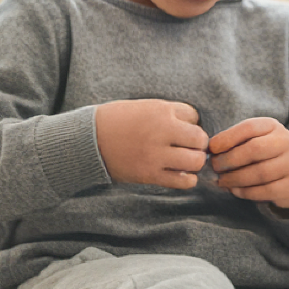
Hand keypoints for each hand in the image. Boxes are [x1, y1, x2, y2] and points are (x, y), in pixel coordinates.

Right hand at [93, 99, 209, 188]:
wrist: (88, 141)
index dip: (190, 123)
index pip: (194, 116)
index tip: (180, 128)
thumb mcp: (143, 106)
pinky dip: (187, 179)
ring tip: (186, 160)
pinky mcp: (150, 174)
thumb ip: (167, 114)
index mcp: (160, 110)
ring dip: (195, 161)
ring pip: (196, 161)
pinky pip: (183, 181)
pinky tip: (181, 174)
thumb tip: (192, 125)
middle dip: (198, 142)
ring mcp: (156, 154)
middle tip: (190, 146)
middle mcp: (161, 131)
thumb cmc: (115, 121)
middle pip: (200, 138)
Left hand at [207, 117, 288, 210]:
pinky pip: (264, 191)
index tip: (212, 148)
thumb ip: (234, 142)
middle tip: (215, 167)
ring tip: (222, 180)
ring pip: (259, 173)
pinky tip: (235, 190)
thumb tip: (209, 151)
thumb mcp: (253, 139)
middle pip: (254, 150)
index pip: (249, 128)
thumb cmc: (264, 154)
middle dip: (230, 159)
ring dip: (235, 178)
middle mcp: (284, 142)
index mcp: (272, 126)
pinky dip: (245, 192)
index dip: (227, 138)